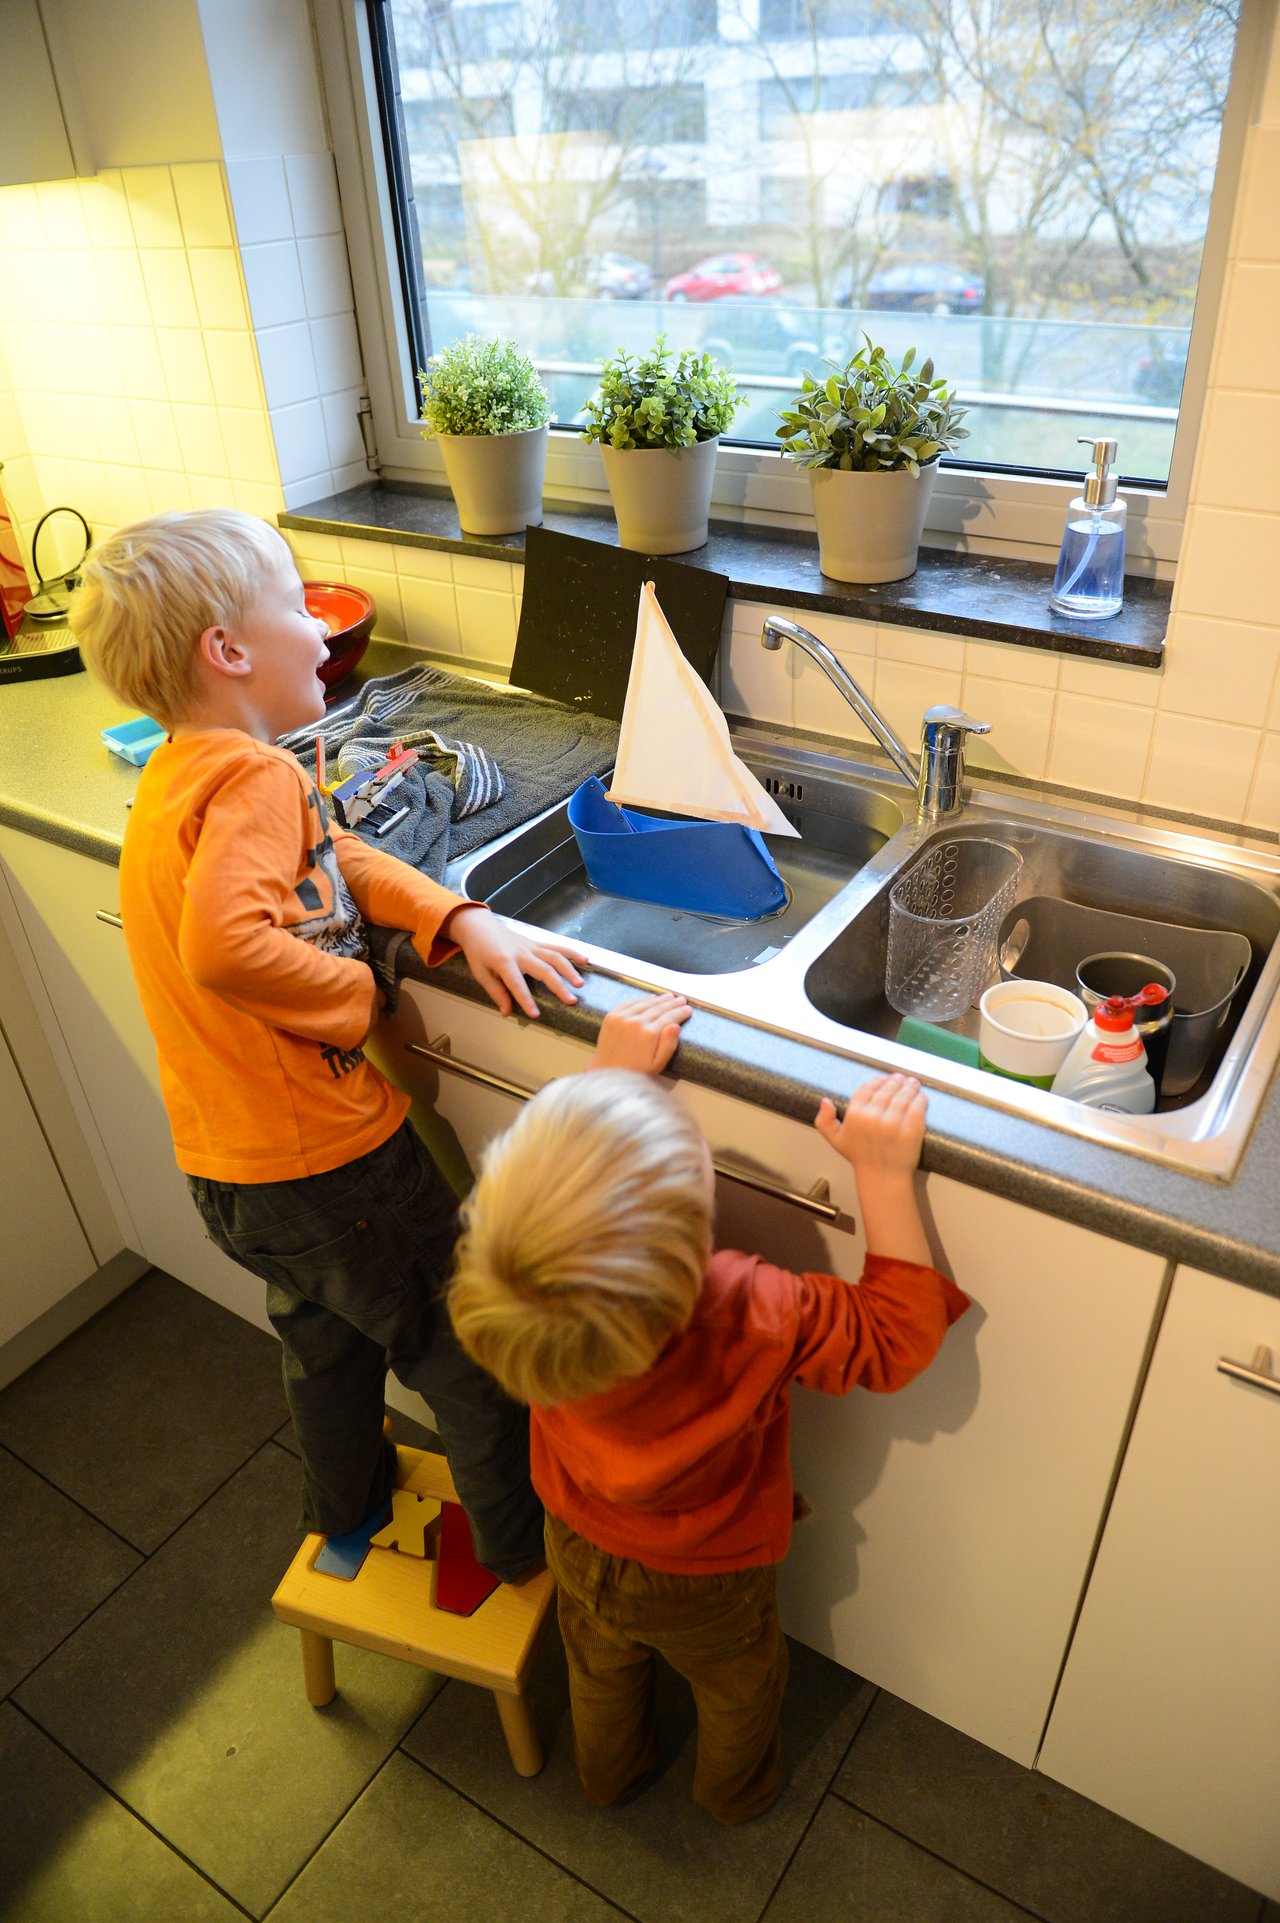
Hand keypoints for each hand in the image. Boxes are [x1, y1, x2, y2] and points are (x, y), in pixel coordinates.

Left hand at [450, 906, 586, 1018]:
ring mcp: (531, 946)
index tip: (536, 1015)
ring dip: (569, 970)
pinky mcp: (537, 943)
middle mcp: (521, 953)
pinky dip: (572, 952)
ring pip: (554, 956)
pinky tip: (585, 960)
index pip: (517, 984)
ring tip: (580, 984)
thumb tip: (506, 1012)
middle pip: (544, 969)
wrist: (480, 927)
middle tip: (571, 1001)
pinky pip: (557, 947)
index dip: (526, 1000)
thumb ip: (496, 992)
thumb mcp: (481, 974)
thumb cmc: (479, 952)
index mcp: (504, 961)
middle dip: (558, 986)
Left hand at [590, 992, 690, 1073]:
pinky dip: (641, 999)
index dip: (680, 1012)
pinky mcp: (611, 1017)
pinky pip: (629, 1003)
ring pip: (645, 1003)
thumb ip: (668, 1045)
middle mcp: (635, 1022)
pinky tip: (649, 998)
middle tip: (681, 1000)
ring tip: (668, 996)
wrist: (608, 1073)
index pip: (669, 1018)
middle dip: (672, 1003)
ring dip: (658, 999)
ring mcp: (622, 1018)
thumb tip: (675, 1026)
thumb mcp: (657, 1065)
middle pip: (658, 1008)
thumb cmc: (634, 1072)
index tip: (688, 1009)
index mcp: (649, 1034)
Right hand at [814, 1073, 926, 1178]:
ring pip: (904, 1095)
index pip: (868, 1087)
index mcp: (855, 1115)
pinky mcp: (911, 1130)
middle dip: (896, 1080)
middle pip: (888, 1089)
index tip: (885, 1078)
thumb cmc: (860, 1157)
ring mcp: (894, 1123)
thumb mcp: (835, 1140)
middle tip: (901, 1078)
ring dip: (909, 1086)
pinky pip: (917, 1107)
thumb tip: (825, 1100)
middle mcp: (874, 1116)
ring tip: (913, 1083)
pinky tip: (920, 1096)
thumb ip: (825, 1121)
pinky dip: (920, 1099)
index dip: (878, 1080)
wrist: (882, 1177)